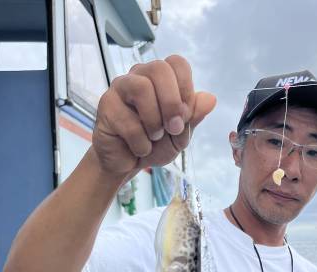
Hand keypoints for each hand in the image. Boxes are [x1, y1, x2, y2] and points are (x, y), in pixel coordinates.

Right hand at [91, 55, 216, 177]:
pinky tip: (140, 148)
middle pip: (158, 69)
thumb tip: (211, 98)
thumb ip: (194, 116)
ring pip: (141, 88)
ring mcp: (120, 88)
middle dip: (172, 103)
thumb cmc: (155, 143)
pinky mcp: (106, 106)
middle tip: (174, 128)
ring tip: (155, 137)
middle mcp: (139, 76)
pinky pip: (128, 121)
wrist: (128, 163)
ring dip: (155, 120)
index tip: (186, 115)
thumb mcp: (181, 134)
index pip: (177, 63)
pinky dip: (141, 142)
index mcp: (161, 79)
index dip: (186, 88)